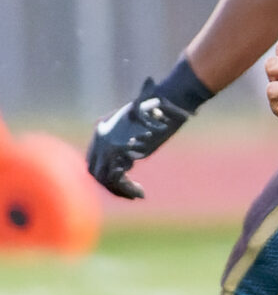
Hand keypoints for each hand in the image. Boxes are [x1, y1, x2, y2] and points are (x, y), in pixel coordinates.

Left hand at [86, 79, 190, 198]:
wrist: (167, 101)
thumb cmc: (159, 108)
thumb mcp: (138, 122)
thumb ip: (127, 138)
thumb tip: (124, 162)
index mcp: (101, 130)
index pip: (94, 160)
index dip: (106, 175)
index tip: (123, 182)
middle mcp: (101, 138)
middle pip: (97, 172)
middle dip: (113, 186)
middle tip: (130, 194)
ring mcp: (108, 144)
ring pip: (106, 178)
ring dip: (122, 190)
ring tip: (139, 194)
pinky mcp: (119, 150)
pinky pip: (116, 178)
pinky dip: (128, 188)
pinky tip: (140, 192)